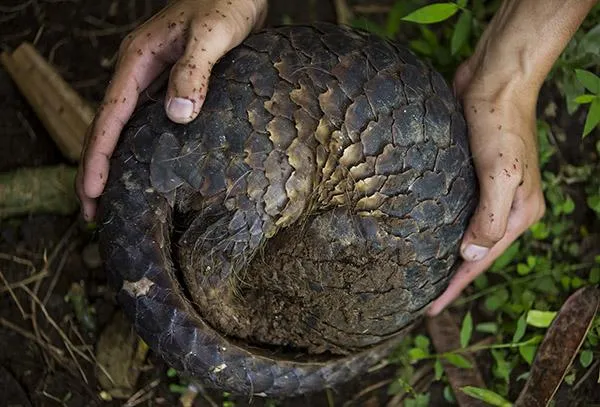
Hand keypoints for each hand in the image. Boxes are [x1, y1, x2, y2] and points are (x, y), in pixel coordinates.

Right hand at [76, 0, 266, 220]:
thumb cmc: (224, 6)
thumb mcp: (212, 36)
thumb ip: (194, 72)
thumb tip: (178, 116)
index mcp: (138, 60)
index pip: (110, 115)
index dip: (98, 156)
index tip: (92, 191)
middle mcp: (139, 73)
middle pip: (107, 127)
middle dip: (95, 169)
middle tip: (90, 213)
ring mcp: (152, 80)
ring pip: (123, 128)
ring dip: (113, 163)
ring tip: (108, 200)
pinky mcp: (170, 86)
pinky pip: (145, 123)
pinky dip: (136, 150)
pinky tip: (141, 170)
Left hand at [427, 58, 545, 315]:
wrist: (495, 80)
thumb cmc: (499, 126)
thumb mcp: (500, 175)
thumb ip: (489, 219)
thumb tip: (471, 256)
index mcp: (519, 213)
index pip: (482, 260)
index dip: (456, 286)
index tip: (430, 309)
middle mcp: (505, 205)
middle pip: (473, 250)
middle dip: (450, 275)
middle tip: (421, 298)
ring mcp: (487, 190)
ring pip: (461, 230)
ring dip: (442, 251)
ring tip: (418, 272)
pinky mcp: (467, 173)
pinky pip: (452, 208)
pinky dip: (437, 224)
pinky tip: (419, 232)